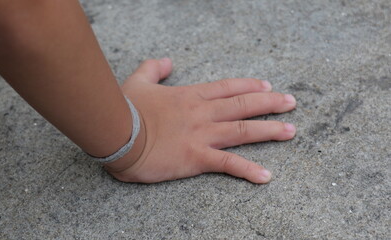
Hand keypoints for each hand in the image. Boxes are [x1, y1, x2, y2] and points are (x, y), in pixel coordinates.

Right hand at [104, 58, 295, 183]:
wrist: (117, 134)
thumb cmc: (125, 109)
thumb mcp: (137, 81)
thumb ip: (153, 68)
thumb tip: (165, 61)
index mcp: (190, 96)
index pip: (228, 88)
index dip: (250, 86)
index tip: (267, 86)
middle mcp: (202, 113)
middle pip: (243, 105)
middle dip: (270, 103)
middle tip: (291, 102)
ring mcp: (202, 135)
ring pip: (243, 130)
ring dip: (269, 130)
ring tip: (291, 131)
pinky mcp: (196, 158)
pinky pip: (228, 164)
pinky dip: (248, 170)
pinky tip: (266, 176)